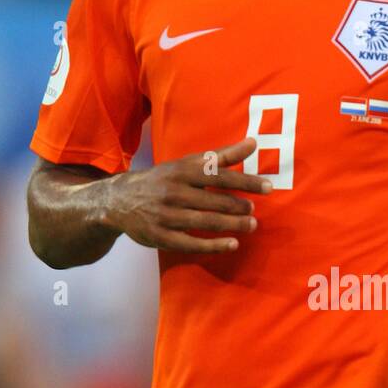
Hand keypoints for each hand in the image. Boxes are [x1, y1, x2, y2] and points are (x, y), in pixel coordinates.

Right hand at [103, 138, 271, 253]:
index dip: (244, 181)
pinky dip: (214, 245)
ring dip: (232, 224)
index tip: (267, 187)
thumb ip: (222, 156)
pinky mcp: (161, 237)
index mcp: (182, 172)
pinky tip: (233, 244)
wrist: (119, 201)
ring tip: (252, 225)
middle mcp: (174, 192)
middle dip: (238, 206)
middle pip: (213, 200)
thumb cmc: (164, 180)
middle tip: (254, 210)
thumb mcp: (188, 164)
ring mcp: (166, 216)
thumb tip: (254, 142)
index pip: (219, 175)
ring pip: (205, 222)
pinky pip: (191, 243)